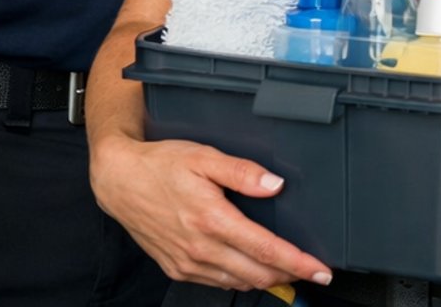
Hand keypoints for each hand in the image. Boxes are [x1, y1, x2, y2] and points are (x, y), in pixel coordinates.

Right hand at [89, 136, 331, 290]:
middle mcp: (200, 248)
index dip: (298, 263)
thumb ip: (243, 172)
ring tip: (286, 268)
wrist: (119, 181)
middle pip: (257, 274)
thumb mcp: (204, 157)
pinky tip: (249, 267)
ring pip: (239, 282)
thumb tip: (275, 184)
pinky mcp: (177, 268)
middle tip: (311, 270)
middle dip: (290, 275)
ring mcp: (187, 263)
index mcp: (212, 220)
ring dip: (266, 279)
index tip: (321, 270)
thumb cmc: (160, 166)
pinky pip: (217, 283)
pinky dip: (240, 279)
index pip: (266, 250)